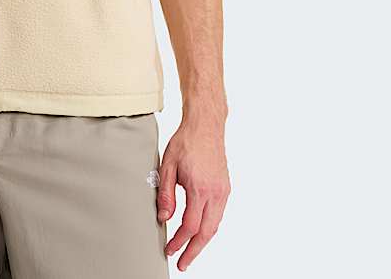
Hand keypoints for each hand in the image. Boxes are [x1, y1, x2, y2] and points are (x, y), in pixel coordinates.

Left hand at [156, 119, 230, 270]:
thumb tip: (164, 217)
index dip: (179, 241)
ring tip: (190, 251)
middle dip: (194, 251)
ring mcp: (223, 191)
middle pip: (206, 232)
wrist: (205, 126)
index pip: (189, 225)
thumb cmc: (186, 142)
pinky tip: (200, 231)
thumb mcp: (168, 165)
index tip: (170, 250)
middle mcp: (215, 192)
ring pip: (215, 225)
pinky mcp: (226, 188)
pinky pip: (219, 214)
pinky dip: (209, 227)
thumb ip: (166, 194)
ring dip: (202, 241)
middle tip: (182, 263)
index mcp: (199, 188)